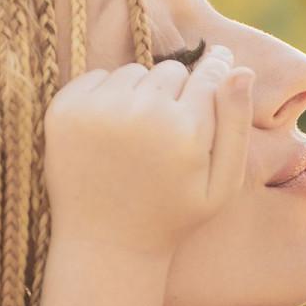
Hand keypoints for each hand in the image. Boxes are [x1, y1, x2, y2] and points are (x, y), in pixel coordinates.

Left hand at [42, 44, 254, 256]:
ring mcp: (97, 110)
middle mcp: (140, 113)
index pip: (209, 74)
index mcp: (185, 131)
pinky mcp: (64, 110)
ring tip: (138, 137)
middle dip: (176, 91)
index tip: (218, 61)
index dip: (216, 68)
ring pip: (134, 71)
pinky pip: (96, 77)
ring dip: (140, 93)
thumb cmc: (172, 216)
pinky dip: (106, 95)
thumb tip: (241, 70)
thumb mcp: (222, 184)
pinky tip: (109, 134)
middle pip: (171, 70)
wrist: (105, 245)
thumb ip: (236, 124)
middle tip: (169, 130)